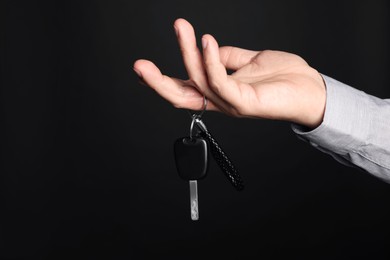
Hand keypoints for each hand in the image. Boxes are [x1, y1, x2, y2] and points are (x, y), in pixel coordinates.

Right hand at [133, 18, 325, 127]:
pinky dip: (211, 61)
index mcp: (218, 92)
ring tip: (181, 28)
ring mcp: (231, 104)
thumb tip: (208, 48)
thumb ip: (226, 57)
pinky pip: (221, 82)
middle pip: (181, 96)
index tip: (143, 69)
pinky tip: (207, 40)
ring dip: (186, 53)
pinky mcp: (245, 103)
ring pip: (198, 83)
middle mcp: (220, 101)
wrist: (312, 91)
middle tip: (139, 66)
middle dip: (157, 82)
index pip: (184, 88)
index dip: (162, 80)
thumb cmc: (283, 77)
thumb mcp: (247, 61)